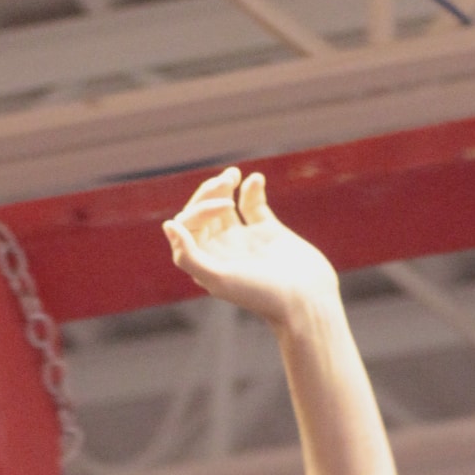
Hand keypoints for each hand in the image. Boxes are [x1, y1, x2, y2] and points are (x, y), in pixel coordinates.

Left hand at [162, 168, 339, 327]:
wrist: (305, 300)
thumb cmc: (262, 295)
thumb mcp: (219, 280)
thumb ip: (188, 256)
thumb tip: (169, 225)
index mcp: (206, 262)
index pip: (188, 225)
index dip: (201, 208)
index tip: (226, 205)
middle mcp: (221, 251)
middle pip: (203, 212)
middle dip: (210, 192)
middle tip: (227, 179)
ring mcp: (244, 240)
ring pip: (225, 205)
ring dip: (225, 186)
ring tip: (235, 174)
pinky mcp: (268, 232)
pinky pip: (252, 204)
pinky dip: (252, 189)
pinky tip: (256, 179)